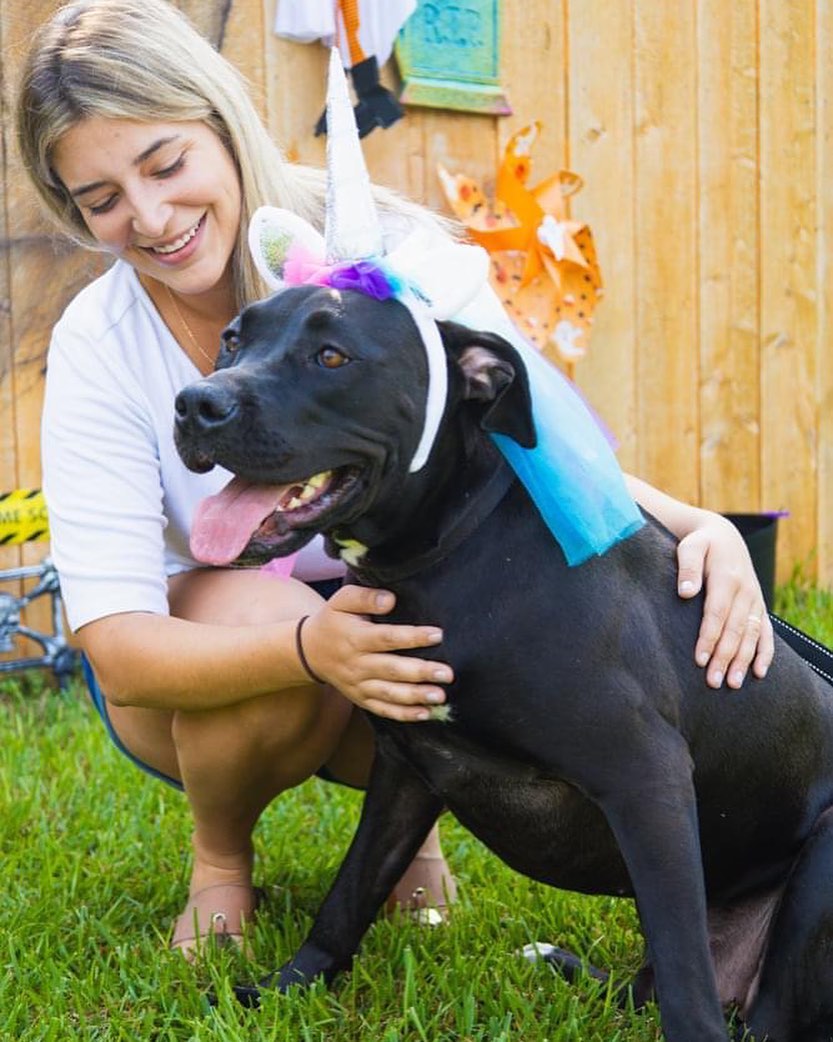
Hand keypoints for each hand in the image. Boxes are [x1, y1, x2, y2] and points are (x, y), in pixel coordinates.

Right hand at [298, 585, 452, 721]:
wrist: (308, 651)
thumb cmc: (333, 621)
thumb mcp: (342, 600)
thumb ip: (365, 596)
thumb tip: (390, 600)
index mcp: (355, 638)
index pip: (387, 638)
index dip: (412, 637)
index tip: (438, 635)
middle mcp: (357, 664)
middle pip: (392, 670)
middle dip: (421, 672)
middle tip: (447, 673)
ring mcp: (359, 685)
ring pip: (390, 694)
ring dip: (416, 696)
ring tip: (440, 696)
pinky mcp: (361, 699)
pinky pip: (383, 709)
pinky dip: (404, 714)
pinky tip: (425, 713)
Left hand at [676, 514, 773, 688]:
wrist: (724, 536)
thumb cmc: (701, 544)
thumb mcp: (690, 546)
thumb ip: (687, 567)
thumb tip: (685, 592)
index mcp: (726, 578)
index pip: (717, 614)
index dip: (709, 637)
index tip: (699, 659)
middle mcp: (745, 592)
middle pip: (735, 630)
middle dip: (725, 657)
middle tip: (713, 682)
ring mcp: (755, 600)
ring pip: (751, 635)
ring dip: (743, 661)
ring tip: (733, 684)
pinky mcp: (759, 606)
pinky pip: (766, 632)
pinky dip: (765, 653)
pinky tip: (759, 672)